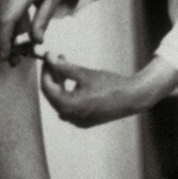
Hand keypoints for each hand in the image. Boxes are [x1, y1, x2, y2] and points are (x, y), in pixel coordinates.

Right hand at [0, 0, 77, 55]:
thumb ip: (42, 19)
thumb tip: (36, 41)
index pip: (7, 19)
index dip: (4, 39)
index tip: (6, 56)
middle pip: (1, 20)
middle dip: (4, 42)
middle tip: (12, 61)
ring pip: (0, 14)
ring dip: (5, 33)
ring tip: (14, 51)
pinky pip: (3, 7)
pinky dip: (7, 22)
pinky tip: (14, 33)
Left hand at [40, 54, 177, 127]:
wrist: (132, 98)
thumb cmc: (110, 85)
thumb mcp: (84, 73)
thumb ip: (64, 66)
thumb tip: (48, 57)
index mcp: (68, 106)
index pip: (47, 87)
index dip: (46, 70)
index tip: (47, 57)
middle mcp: (70, 117)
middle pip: (52, 94)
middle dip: (53, 75)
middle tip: (56, 59)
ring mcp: (77, 121)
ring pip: (60, 100)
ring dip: (60, 83)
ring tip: (65, 65)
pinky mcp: (85, 121)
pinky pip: (70, 107)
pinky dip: (68, 93)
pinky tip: (73, 80)